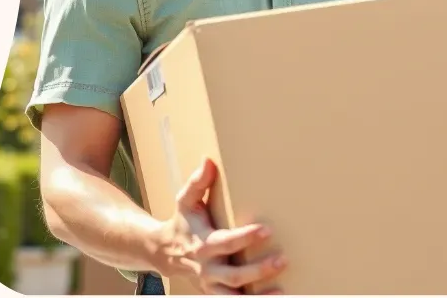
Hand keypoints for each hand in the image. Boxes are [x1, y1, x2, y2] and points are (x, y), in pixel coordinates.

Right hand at [151, 158, 286, 294]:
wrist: (164, 253)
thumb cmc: (182, 222)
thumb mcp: (186, 200)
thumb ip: (198, 182)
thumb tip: (209, 161)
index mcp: (204, 244)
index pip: (226, 242)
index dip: (245, 238)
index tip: (265, 230)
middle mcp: (207, 268)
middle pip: (234, 275)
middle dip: (258, 270)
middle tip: (282, 260)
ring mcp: (211, 285)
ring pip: (233, 297)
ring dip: (257, 296)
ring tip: (281, 291)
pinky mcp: (215, 294)